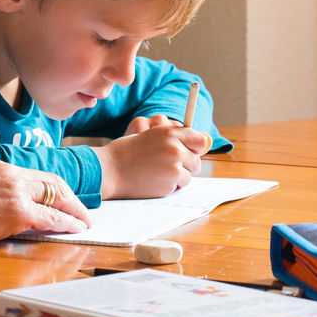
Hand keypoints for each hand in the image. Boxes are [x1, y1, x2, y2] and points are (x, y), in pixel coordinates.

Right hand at [0, 157, 91, 248]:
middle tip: (83, 211)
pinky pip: (50, 217)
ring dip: (73, 211)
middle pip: (51, 181)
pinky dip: (66, 223)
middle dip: (71, 197)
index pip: (34, 175)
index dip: (53, 187)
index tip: (63, 197)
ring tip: (84, 222)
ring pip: (55, 197)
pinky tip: (73, 229)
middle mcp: (10, 173)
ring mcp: (14, 191)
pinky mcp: (16, 212)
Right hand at [97, 116, 211, 198]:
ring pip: (190, 174)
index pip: (199, 139)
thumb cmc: (129, 151)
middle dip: (187, 164)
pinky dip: (171, 185)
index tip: (189, 150)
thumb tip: (204, 143)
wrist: (111, 169)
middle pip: (197, 160)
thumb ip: (175, 137)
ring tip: (158, 171)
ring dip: (179, 175)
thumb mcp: (151, 134)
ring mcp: (174, 166)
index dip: (195, 146)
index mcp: (169, 132)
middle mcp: (175, 148)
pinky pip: (180, 184)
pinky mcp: (171, 183)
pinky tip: (155, 179)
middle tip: (168, 164)